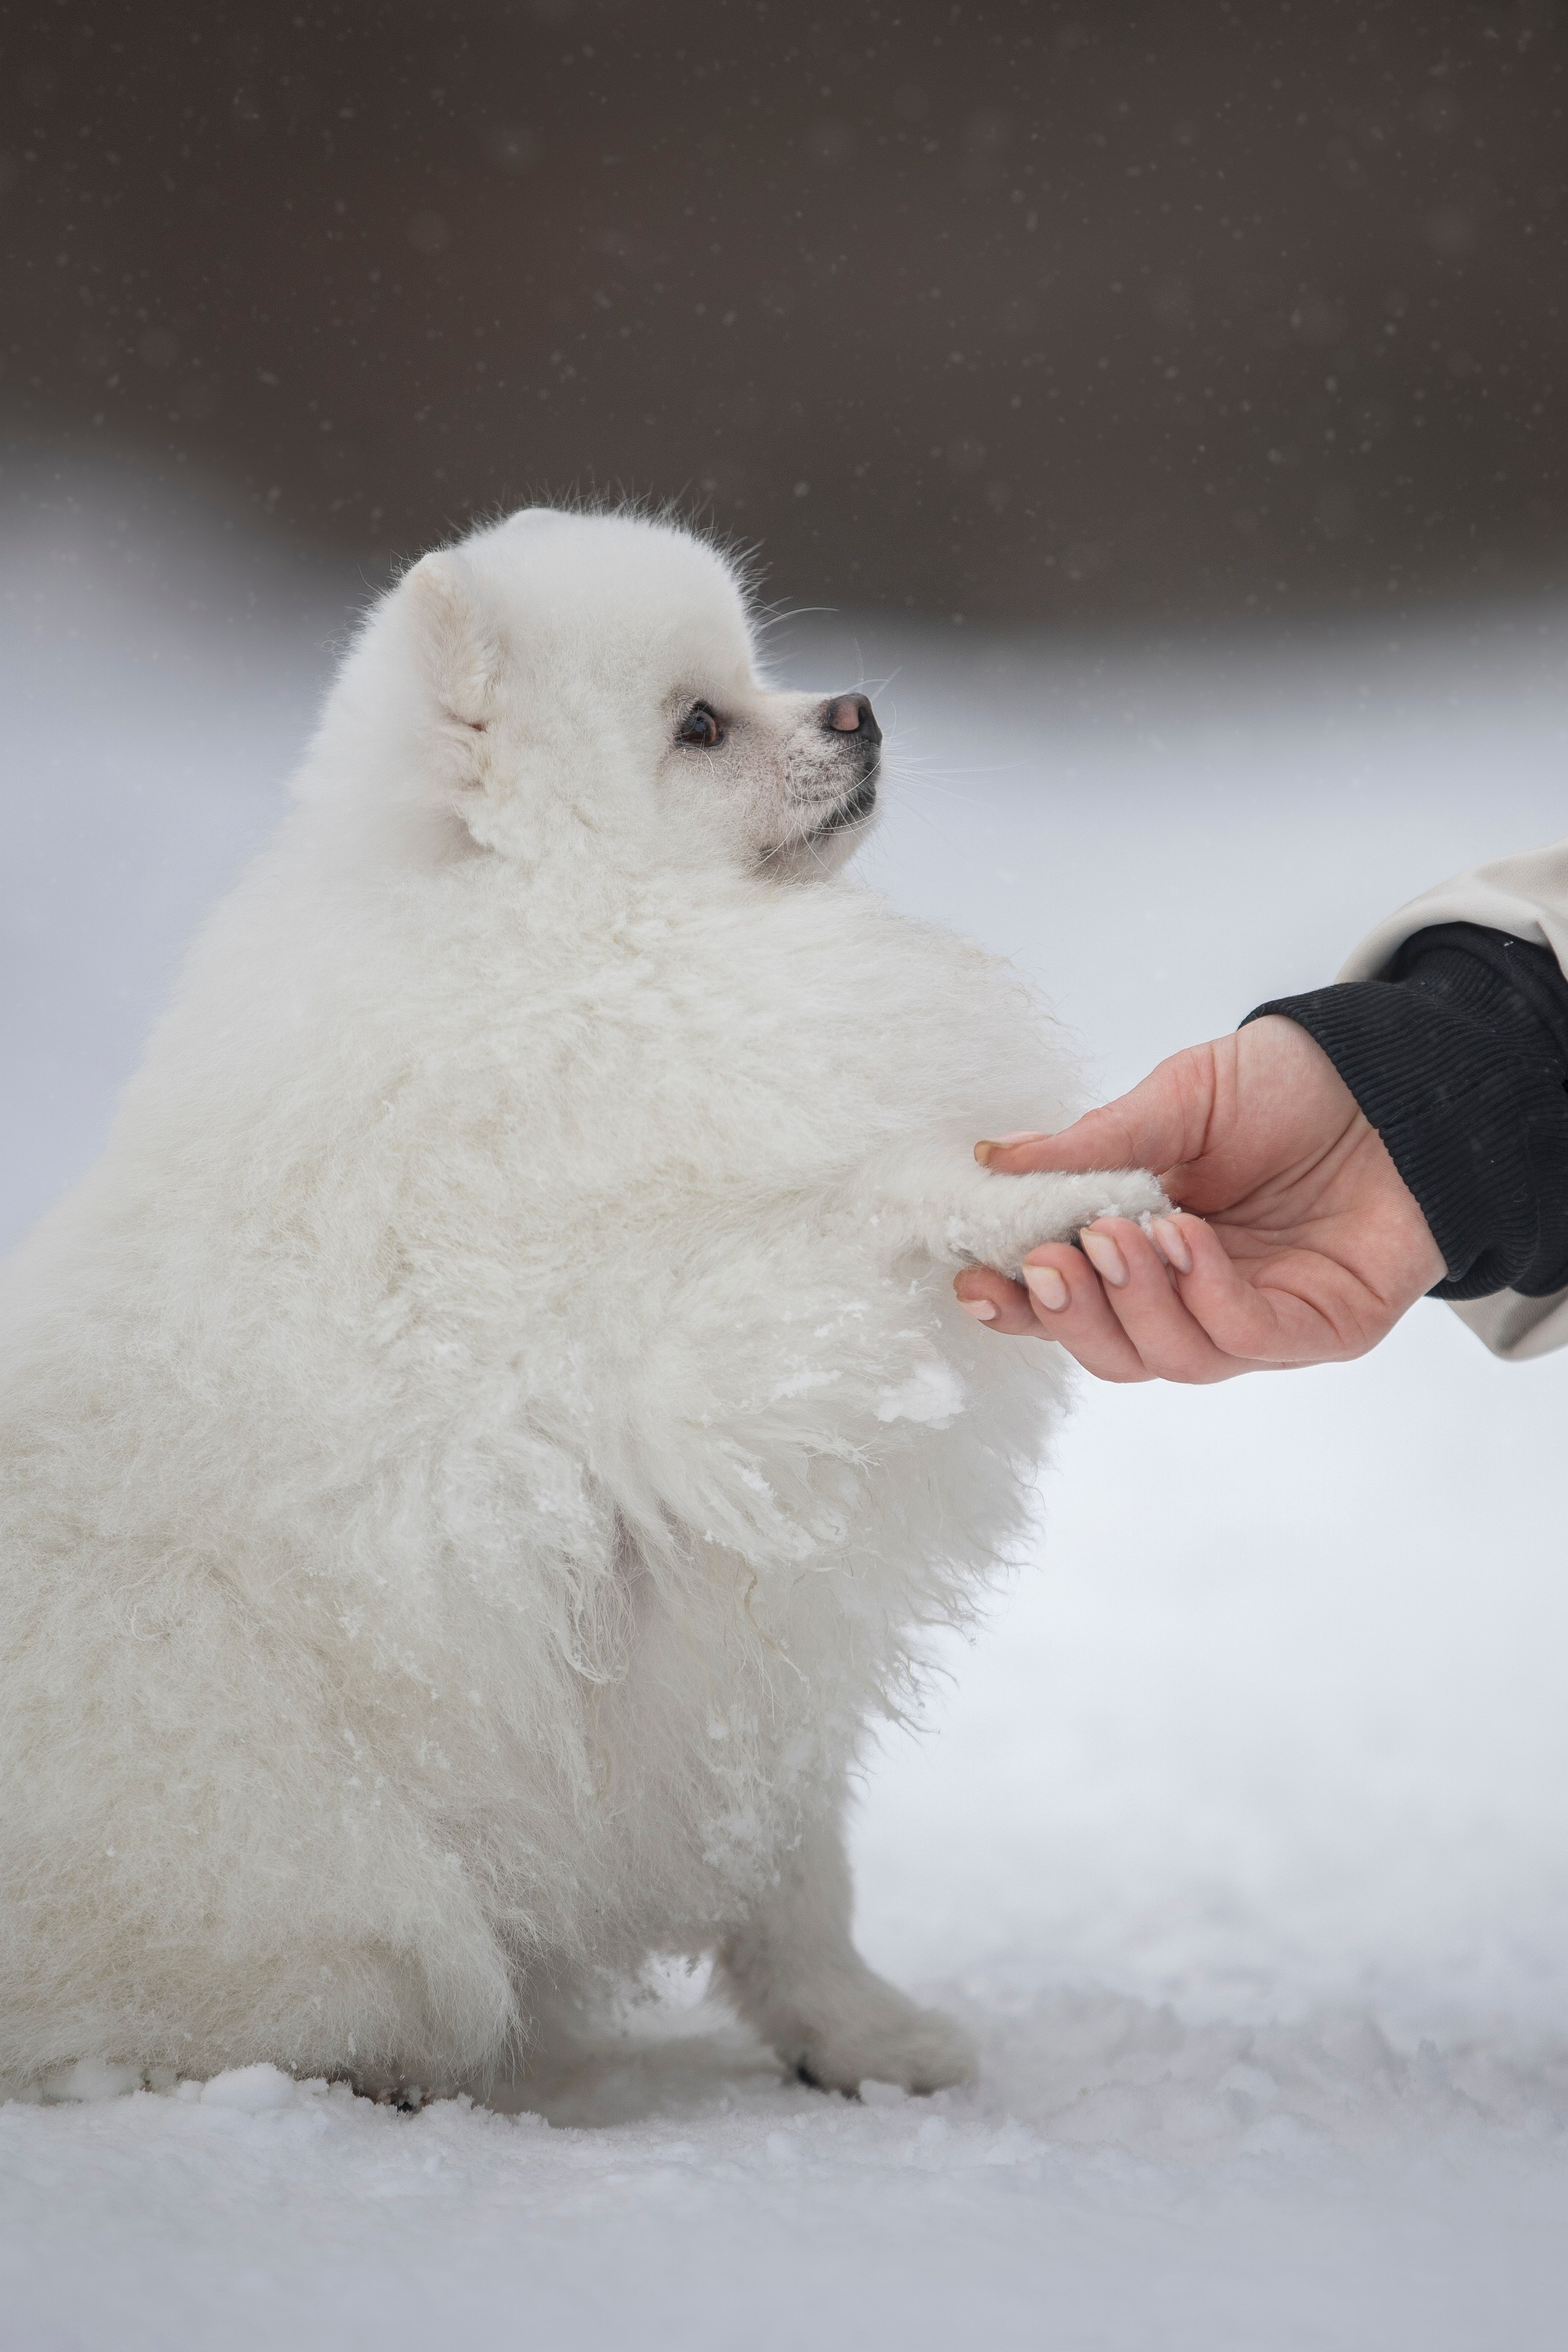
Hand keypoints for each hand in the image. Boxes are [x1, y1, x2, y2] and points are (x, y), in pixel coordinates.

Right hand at [953, 1016, 1446, 1382]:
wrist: (1395, 1073)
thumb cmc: (1285, 1088)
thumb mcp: (1175, 1099)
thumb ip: (1092, 1143)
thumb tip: (991, 1161)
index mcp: (1146, 1251)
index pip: (1071, 1303)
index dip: (1019, 1306)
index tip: (975, 1280)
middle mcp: (1197, 1300)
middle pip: (1114, 1354)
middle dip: (1070, 1314)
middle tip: (1049, 1257)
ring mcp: (1258, 1321)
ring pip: (1174, 1359)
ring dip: (1136, 1302)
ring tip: (1124, 1230)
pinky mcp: (1323, 1328)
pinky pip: (1248, 1339)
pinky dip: (1206, 1295)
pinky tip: (1187, 1238)